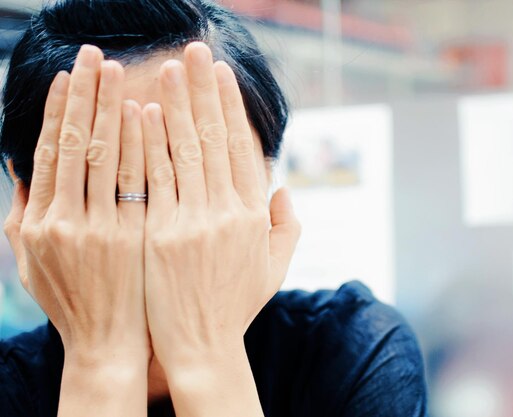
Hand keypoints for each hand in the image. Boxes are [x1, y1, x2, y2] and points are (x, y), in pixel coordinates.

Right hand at [3, 45, 148, 365]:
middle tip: (94, 57)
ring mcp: (104, 230)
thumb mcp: (31, 258)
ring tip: (119, 73)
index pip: (49, 153)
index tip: (67, 77)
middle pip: (77, 146)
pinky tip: (146, 115)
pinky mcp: (137, 238)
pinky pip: (141, 182)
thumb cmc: (71, 298)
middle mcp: (67, 222)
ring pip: (109, 158)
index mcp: (39, 223)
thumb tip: (22, 162)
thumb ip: (25, 209)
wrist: (109, 343)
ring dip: (113, 110)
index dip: (57, 112)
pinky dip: (141, 146)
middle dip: (85, 97)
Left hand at [142, 42, 300, 413]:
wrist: (202, 345)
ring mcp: (194, 221)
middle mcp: (228, 212)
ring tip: (167, 69)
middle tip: (195, 53)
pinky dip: (149, 144)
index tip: (221, 76)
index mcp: (255, 215)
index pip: (242, 148)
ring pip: (184, 151)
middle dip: (203, 91)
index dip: (230, 108)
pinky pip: (154, 180)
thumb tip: (284, 187)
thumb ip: (287, 225)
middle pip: (214, 139)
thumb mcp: (274, 266)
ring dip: (175, 106)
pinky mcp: (162, 233)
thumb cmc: (236, 304)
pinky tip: (142, 114)